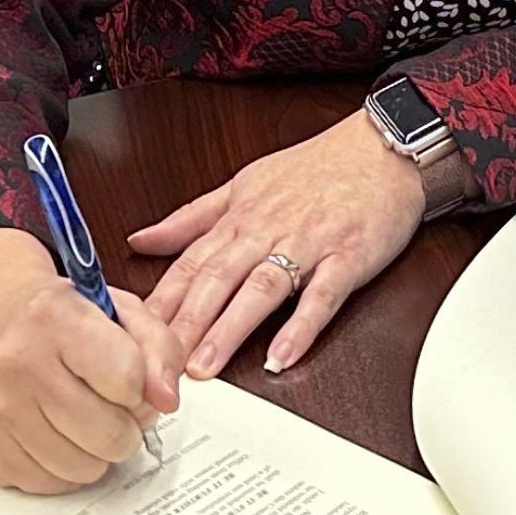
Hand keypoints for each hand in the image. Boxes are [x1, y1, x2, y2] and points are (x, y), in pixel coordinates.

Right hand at [0, 227, 185, 493]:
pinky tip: (57, 433)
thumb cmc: (60, 318)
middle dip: (126, 425)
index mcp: (55, 318)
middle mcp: (20, 364)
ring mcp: (1, 413)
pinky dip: (65, 467)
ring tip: (84, 417)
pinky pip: (54, 486)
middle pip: (111, 435)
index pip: (128, 378)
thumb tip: (166, 400)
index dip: (141, 386)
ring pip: (85, 469)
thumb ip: (159, 348)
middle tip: (112, 405)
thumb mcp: (119, 310)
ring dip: (97, 451)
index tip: (130, 378)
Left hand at [129, 110, 429, 379]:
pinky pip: (322, 295)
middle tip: (160, 365)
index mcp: (240, 216)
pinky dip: (302, 326)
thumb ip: (192, 218)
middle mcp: (267, 230)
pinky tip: (282, 355)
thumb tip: (141, 240)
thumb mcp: (244, 184)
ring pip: (261, 288)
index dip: (161, 302)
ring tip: (206, 367)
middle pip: (217, 279)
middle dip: (185, 324)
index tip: (133, 336)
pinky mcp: (348, 257)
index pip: (190, 263)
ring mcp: (308, 244)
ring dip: (230, 329)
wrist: (382, 147)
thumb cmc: (317, 168)